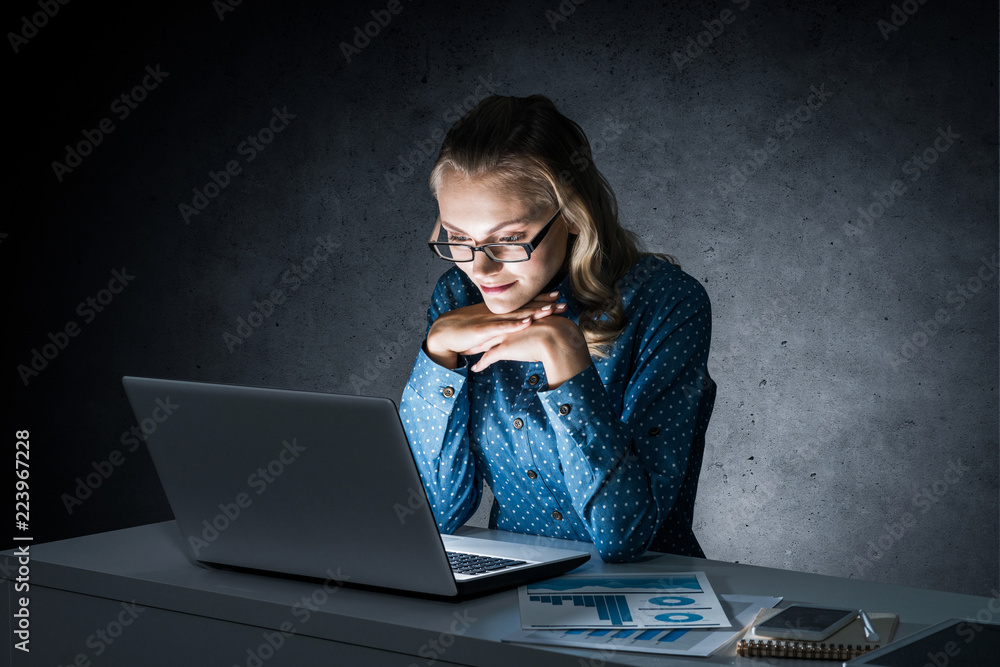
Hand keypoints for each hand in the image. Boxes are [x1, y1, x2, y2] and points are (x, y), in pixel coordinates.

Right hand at [425, 291, 566, 368]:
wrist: (443, 334)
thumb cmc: (465, 333)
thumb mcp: (487, 330)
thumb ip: (501, 330)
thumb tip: (515, 331)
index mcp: (498, 312)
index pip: (522, 304)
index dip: (539, 299)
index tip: (556, 296)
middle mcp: (496, 313)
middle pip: (523, 307)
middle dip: (544, 304)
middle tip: (562, 301)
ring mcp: (489, 320)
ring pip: (515, 315)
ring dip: (534, 312)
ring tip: (551, 309)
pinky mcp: (482, 330)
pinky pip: (501, 327)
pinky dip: (514, 325)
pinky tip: (527, 322)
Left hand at [470, 305, 592, 388]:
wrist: (557, 336)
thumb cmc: (559, 333)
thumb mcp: (552, 329)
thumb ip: (548, 331)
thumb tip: (552, 336)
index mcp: (519, 320)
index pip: (503, 322)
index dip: (494, 325)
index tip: (485, 327)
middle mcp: (510, 326)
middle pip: (489, 330)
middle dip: (478, 334)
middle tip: (466, 335)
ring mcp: (506, 337)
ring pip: (485, 343)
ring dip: (474, 348)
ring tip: (464, 351)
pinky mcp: (505, 349)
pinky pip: (488, 358)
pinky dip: (481, 364)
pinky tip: (474, 369)